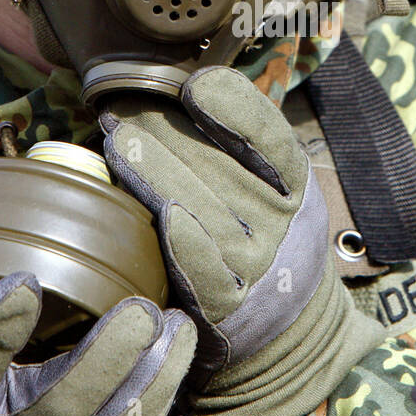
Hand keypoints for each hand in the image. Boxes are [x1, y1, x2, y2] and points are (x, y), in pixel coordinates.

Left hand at [101, 66, 383, 415]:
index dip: (235, 109)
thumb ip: (239, 151)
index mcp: (297, 188)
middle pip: (223, 170)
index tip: (196, 84)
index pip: (272, 141)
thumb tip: (175, 90)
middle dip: (167, 132)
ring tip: (119, 142)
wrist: (295, 331)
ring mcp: (256, 267)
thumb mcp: (278, 193)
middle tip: (121, 108)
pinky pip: (205, 271)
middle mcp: (283, 225)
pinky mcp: (228, 307)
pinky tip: (162, 216)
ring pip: (207, 212)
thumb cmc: (269, 242)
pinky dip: (186, 243)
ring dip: (159, 173)